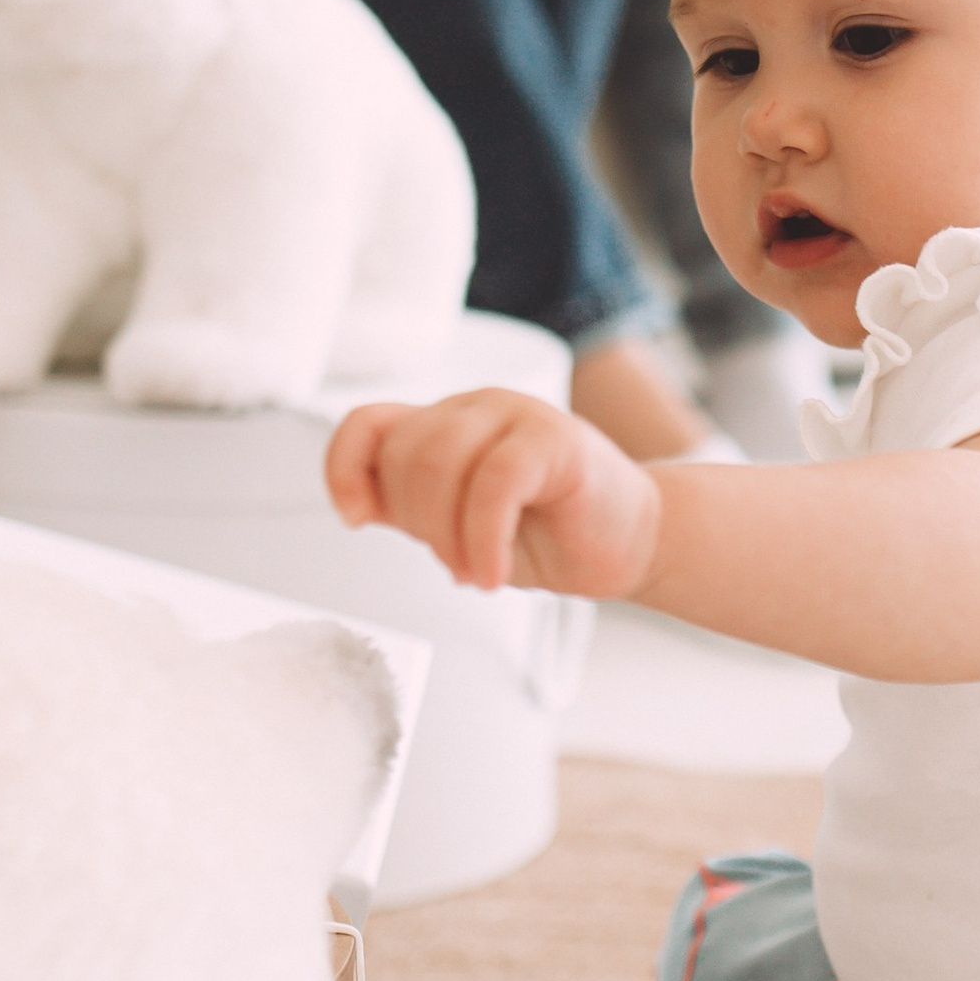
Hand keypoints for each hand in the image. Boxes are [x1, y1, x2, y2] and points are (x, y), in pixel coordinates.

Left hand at [325, 387, 661, 597]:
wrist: (635, 543)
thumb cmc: (553, 534)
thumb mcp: (460, 524)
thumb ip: (414, 506)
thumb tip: (358, 504)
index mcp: (446, 425)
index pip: (367, 424)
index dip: (345, 469)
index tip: (359, 519)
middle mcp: (476, 408)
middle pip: (404, 452)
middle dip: (419, 523)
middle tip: (455, 566)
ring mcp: (517, 415)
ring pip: (440, 461)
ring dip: (448, 535)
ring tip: (477, 571)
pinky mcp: (555, 438)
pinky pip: (494, 482)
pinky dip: (483, 538)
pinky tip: (494, 572)